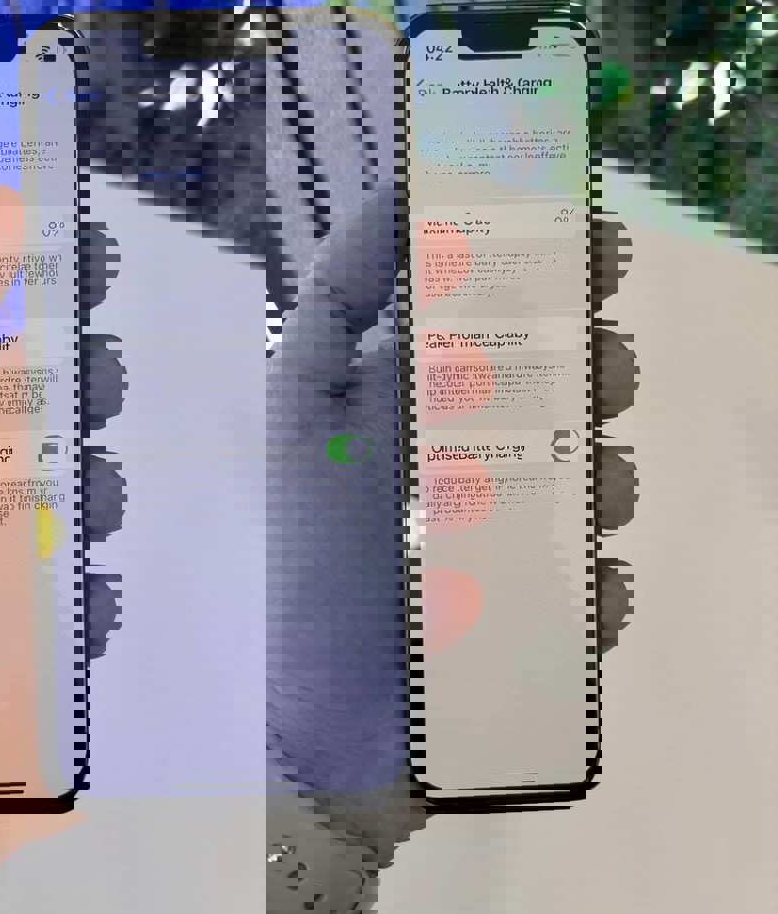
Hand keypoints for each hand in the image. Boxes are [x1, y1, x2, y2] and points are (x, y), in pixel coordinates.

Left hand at [265, 186, 635, 913]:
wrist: (321, 720)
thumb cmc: (309, 555)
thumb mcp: (304, 405)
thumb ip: (339, 299)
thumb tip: (400, 193)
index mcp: (420, 405)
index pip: (502, 317)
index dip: (552, 266)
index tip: (591, 231)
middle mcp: (475, 460)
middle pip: (567, 386)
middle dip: (596, 358)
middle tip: (597, 358)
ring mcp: (516, 540)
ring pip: (602, 477)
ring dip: (608, 470)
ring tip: (583, 480)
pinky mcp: (545, 620)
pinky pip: (598, 587)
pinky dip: (597, 583)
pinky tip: (572, 589)